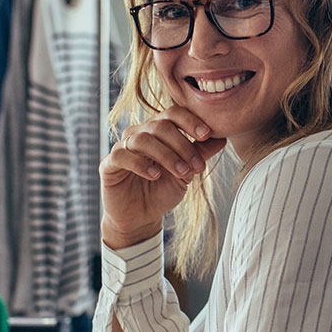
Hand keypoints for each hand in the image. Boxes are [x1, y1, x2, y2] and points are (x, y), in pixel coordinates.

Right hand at [100, 106, 227, 248]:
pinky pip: (121, 155)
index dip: (189, 120)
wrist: (140, 218)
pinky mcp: (109, 164)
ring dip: (166, 155)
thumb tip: (222, 137)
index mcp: (158, 131)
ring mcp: (122, 147)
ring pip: (142, 139)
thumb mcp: (186, 172)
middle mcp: (139, 134)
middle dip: (182, 144)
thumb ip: (200, 153)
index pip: (173, 114)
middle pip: (160, 125)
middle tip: (197, 166)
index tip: (207, 134)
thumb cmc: (162, 191)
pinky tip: (154, 175)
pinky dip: (140, 163)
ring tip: (181, 173)